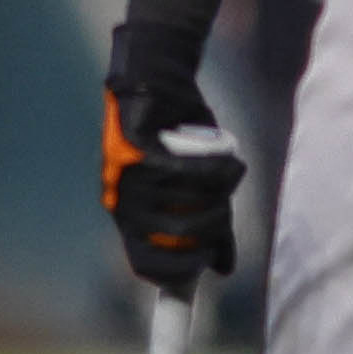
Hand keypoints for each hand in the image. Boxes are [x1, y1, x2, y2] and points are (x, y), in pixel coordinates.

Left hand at [101, 35, 245, 294]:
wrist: (157, 81)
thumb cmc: (177, 136)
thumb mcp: (191, 188)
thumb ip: (209, 228)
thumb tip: (223, 270)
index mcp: (128, 216)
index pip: (145, 264)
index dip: (179, 272)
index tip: (207, 265)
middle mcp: (123, 200)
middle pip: (179, 237)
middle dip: (214, 226)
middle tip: (226, 207)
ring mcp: (130, 174)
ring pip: (191, 201)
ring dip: (221, 189)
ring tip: (226, 171)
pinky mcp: (142, 147)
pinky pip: (194, 171)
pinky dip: (220, 166)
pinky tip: (229, 156)